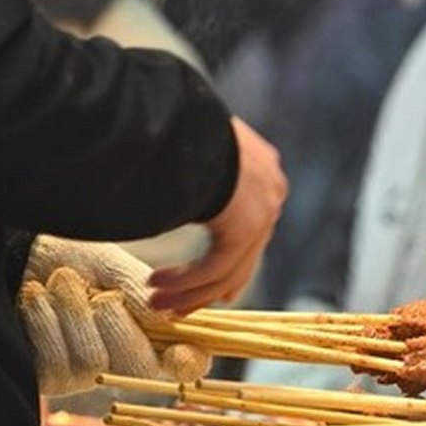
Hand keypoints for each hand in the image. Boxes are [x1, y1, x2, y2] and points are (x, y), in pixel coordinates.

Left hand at [19, 260, 191, 394]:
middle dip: (117, 323)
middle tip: (99, 293)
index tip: (182, 353)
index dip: (189, 362)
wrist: (18, 257)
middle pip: (138, 366)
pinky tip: (37, 298)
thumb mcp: (111, 266)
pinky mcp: (47, 379)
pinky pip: (55, 363)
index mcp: (151, 331)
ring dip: (74, 312)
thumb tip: (169, 321)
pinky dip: (45, 321)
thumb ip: (140, 292)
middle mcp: (122, 360)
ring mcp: (84, 374)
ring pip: (93, 361)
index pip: (184, 361)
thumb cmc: (72, 258)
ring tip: (61, 282)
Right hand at [150, 117, 285, 313]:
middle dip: (204, 287)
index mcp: (264, 169)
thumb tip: (178, 177)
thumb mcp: (199, 145)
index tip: (210, 286)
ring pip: (226, 270)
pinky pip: (214, 269)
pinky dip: (184, 284)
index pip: (252, 226)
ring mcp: (262, 212)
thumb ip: (202, 170)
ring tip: (155, 303)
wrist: (186, 120)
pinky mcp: (244, 228)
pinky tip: (156, 288)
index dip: (229, 261)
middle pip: (242, 255)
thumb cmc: (180, 125)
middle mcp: (270, 193)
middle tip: (175, 305)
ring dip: (187, 291)